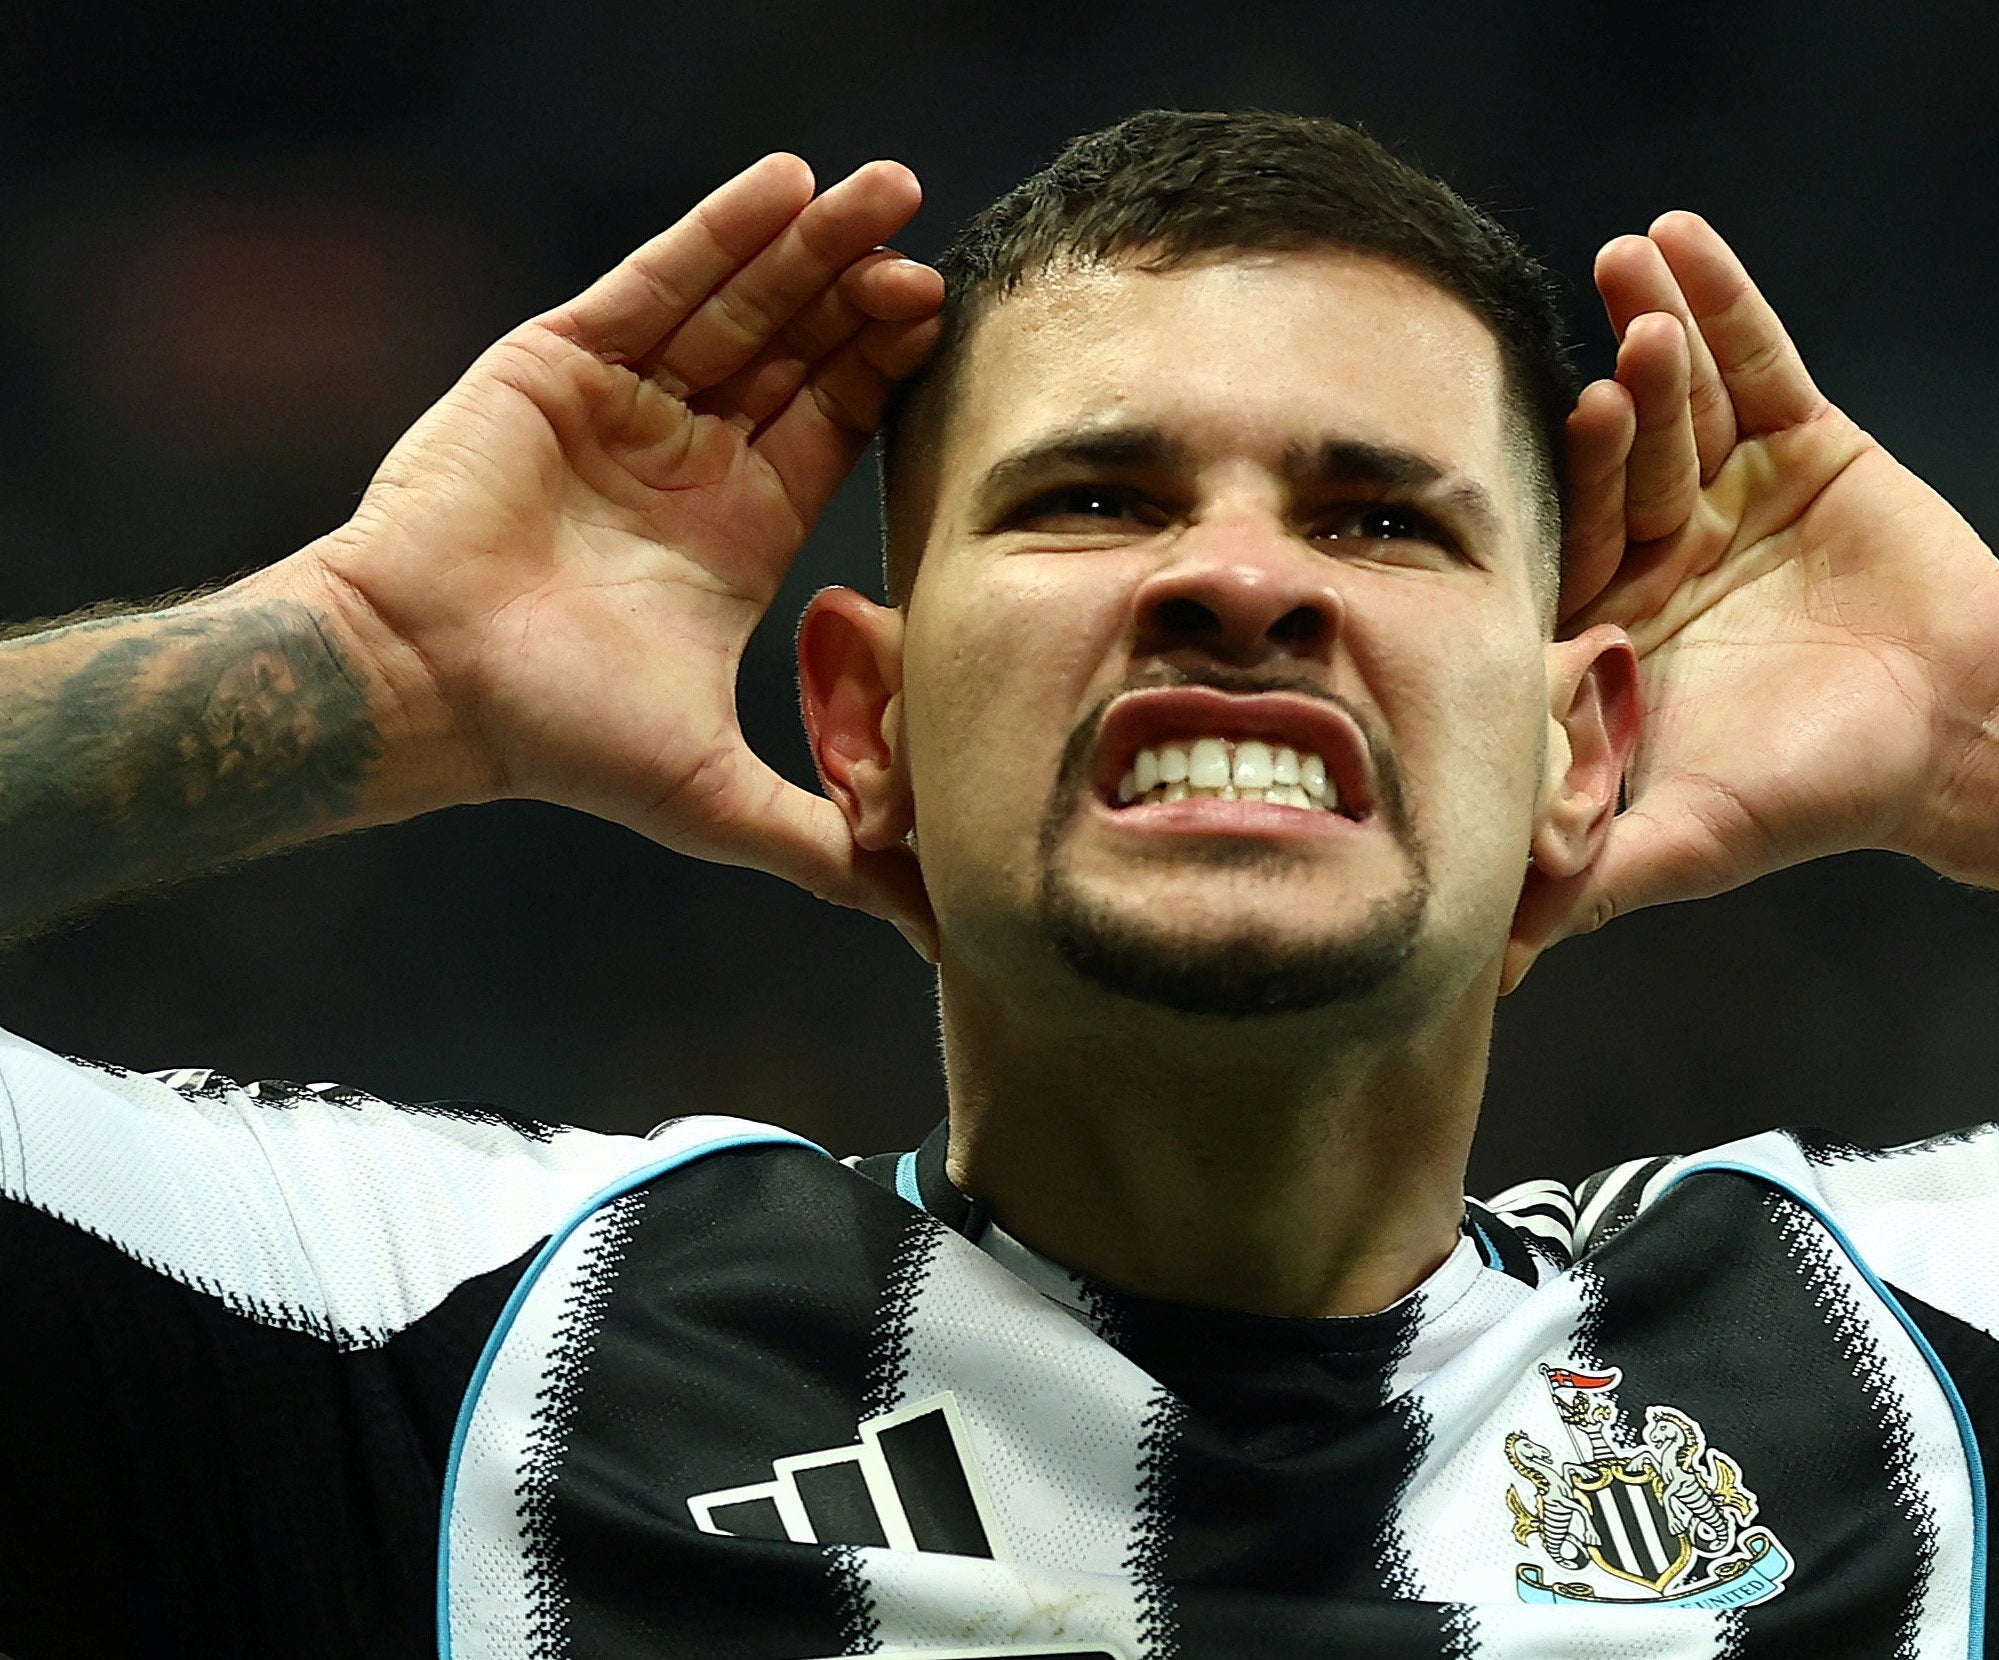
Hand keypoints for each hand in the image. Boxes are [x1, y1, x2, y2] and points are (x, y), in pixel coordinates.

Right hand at [281, 154, 941, 945]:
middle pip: (798, 351)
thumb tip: (933, 924)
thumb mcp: (717, 799)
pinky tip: (786, 187)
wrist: (423, 688)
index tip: (950, 328)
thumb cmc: (554, 739)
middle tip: (932, 241)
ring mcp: (624, 404)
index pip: (833, 427)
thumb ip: (825, 846)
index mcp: (735, 529)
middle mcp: (687, 457)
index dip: (887, 377)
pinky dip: (720, 232)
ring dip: (812, 247)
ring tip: (887, 190)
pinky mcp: (560, 362)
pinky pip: (656, 281)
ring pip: (738, 304)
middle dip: (862, 294)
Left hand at [1507, 214, 1998, 982]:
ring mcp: (1723, 492)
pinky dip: (1723, 301)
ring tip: (1632, 265)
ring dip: (1657, 334)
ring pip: (1681, 403)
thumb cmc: (1818, 794)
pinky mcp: (1800, 443)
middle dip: (1622, 413)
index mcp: (1607, 629)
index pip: (1566, 551)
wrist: (1964, 740)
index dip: (1572, 498)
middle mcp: (1652, 553)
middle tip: (1616, 368)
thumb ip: (1584, 879)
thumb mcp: (1686, 839)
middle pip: (1621, 465)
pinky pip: (1755, 361)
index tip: (1570, 440)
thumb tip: (1479, 964)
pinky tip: (1679, 238)